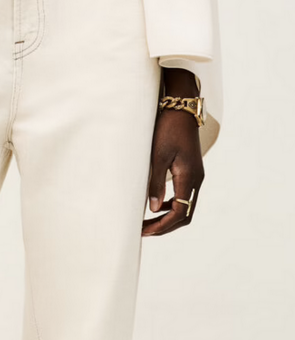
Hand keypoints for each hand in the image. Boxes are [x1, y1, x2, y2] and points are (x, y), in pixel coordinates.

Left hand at [144, 70, 204, 236]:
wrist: (181, 107)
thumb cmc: (168, 128)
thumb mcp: (157, 155)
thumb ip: (155, 183)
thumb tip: (153, 209)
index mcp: (190, 177)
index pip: (178, 212)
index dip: (161, 226)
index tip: (143, 231)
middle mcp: (197, 179)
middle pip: (184, 215)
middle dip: (165, 227)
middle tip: (143, 231)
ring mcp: (196, 176)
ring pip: (185, 207)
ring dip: (168, 218)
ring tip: (147, 223)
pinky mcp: (191, 171)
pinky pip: (184, 196)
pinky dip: (171, 206)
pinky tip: (156, 206)